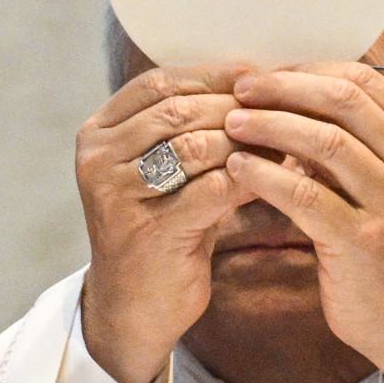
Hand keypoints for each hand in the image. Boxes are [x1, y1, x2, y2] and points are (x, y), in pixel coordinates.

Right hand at [75, 64, 255, 382]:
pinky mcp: (149, 232)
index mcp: (98, 133)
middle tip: (283, 110)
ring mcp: (118, 196)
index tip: (261, 75)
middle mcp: (98, 159)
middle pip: (180, 110)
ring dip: (248, 142)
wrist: (134, 308)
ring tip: (285, 144)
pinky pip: (212, 190)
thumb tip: (260, 80)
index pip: (160, 82)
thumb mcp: (165, 169)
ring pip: (196, 145)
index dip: (214, 74)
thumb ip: (192, 125)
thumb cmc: (161, 227)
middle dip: (238, 108)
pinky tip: (276, 180)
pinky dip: (249, 179)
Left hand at [222, 62, 383, 382]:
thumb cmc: (382, 235)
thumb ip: (354, 136)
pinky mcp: (362, 239)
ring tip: (232, 123)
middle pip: (343, 100)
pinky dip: (266, 176)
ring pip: (325, 141)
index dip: (307, 70)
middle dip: (284, 88)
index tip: (265, 76)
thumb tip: (291, 88)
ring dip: (270, 126)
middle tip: (240, 89)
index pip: (362, 80)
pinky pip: (305, 194)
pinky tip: (237, 168)